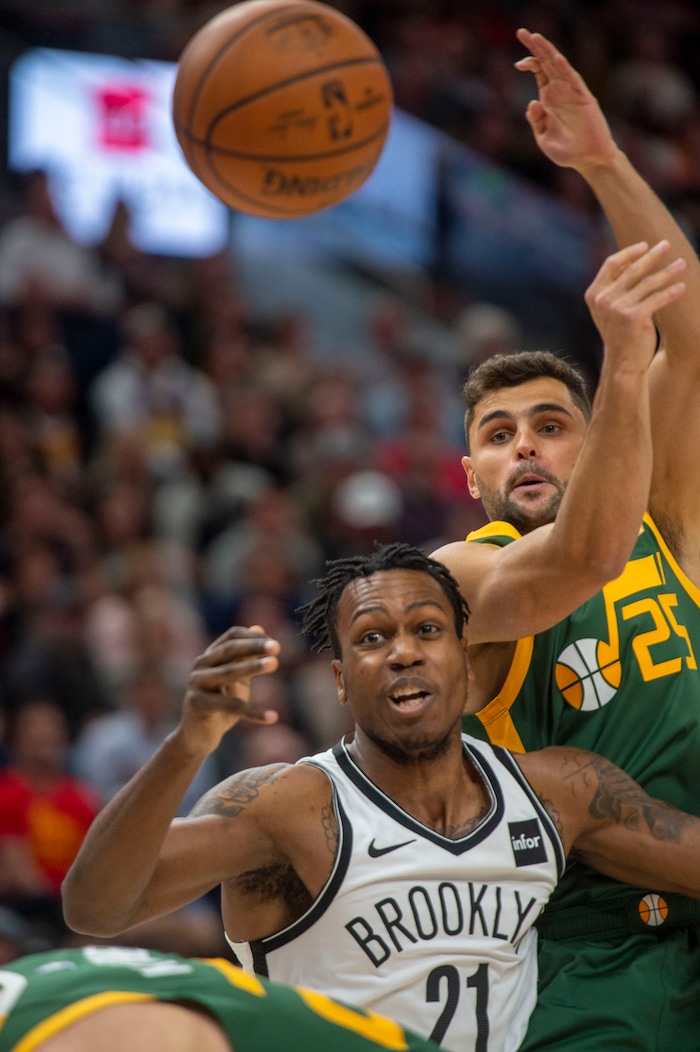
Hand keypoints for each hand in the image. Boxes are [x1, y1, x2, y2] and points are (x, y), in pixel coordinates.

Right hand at [179, 625, 279, 754]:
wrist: (198, 735)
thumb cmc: (221, 703)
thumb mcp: (237, 678)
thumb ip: (246, 656)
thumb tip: (259, 627)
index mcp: (211, 655)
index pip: (232, 636)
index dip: (254, 637)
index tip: (275, 644)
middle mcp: (201, 665)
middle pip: (230, 649)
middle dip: (254, 647)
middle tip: (277, 647)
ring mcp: (197, 683)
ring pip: (228, 672)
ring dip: (253, 667)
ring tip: (275, 664)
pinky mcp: (198, 704)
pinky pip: (231, 706)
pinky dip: (253, 712)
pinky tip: (273, 717)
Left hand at [515, 28, 616, 170]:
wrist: (586, 159)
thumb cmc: (565, 150)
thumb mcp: (542, 137)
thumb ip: (536, 120)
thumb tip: (534, 102)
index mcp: (549, 98)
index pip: (538, 71)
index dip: (529, 63)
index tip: (518, 64)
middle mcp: (560, 90)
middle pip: (546, 62)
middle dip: (534, 47)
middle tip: (522, 32)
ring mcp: (572, 92)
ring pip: (558, 66)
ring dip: (547, 52)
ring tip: (536, 37)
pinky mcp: (584, 98)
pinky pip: (573, 80)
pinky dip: (565, 69)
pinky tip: (556, 59)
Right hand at [585, 240, 685, 365]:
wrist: (623, 362)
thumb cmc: (620, 333)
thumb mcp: (610, 308)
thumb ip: (616, 286)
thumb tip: (631, 260)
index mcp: (594, 294)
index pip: (611, 264)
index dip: (629, 252)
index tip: (645, 245)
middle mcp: (603, 299)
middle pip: (632, 269)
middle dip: (652, 255)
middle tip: (667, 244)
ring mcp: (617, 308)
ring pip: (648, 282)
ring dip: (668, 271)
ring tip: (682, 263)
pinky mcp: (633, 317)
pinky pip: (657, 299)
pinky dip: (671, 292)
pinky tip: (682, 287)